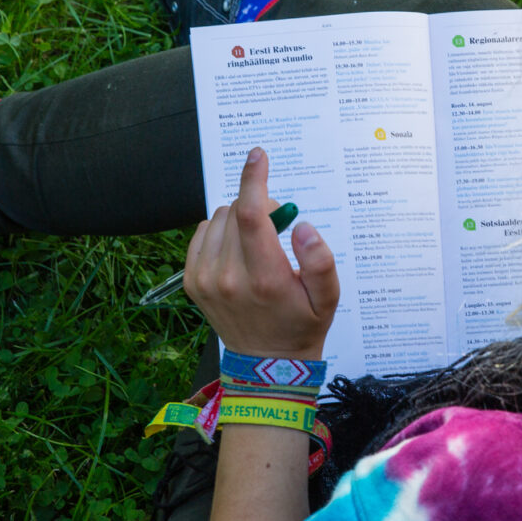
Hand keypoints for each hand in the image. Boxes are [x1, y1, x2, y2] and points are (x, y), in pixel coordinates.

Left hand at [184, 148, 338, 359]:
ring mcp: (206, 280)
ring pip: (219, 219)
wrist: (267, 365)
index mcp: (265, 278)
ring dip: (238, 220)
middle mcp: (229, 277)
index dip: (254, 179)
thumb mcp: (328, 297)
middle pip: (236, 212)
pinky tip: (236, 251)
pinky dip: (220, 232)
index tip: (258, 155)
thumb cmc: (301, 325)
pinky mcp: (193, 282)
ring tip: (256, 246)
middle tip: (277, 229)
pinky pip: (203, 233)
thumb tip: (302, 226)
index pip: (252, 214)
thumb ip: (320, 260)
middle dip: (258, 207)